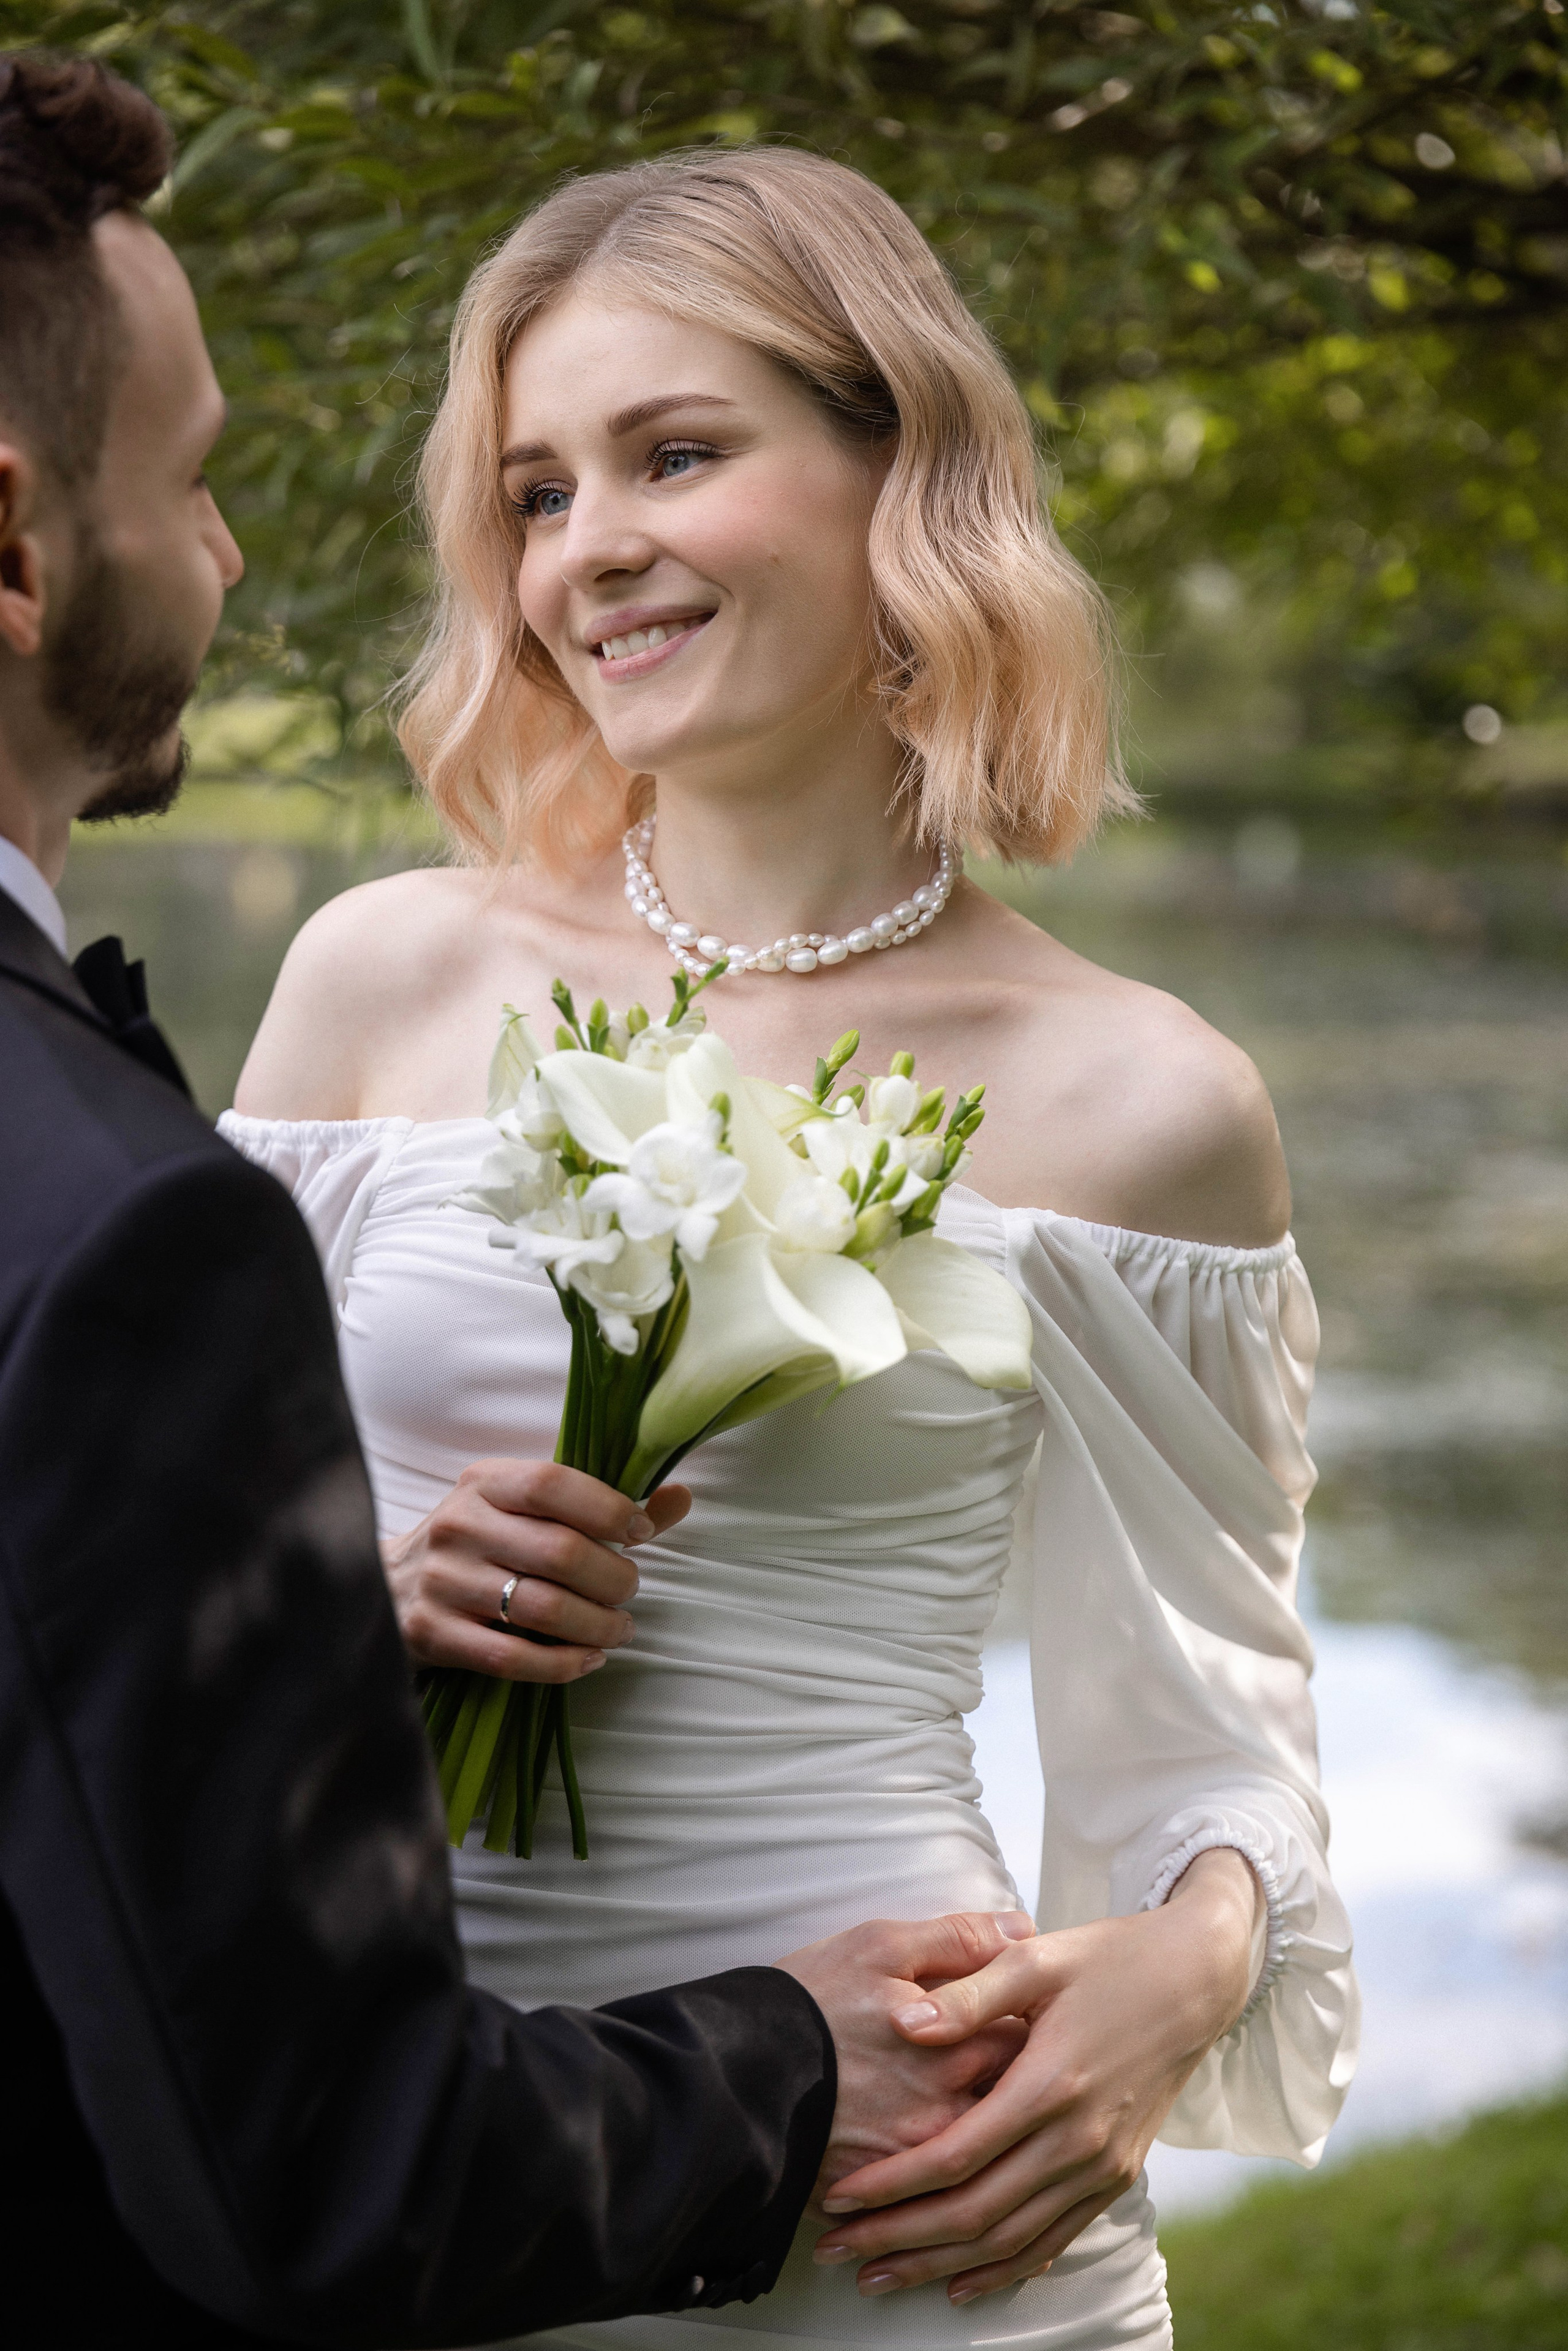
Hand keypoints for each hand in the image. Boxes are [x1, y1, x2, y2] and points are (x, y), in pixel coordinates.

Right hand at [382, 1458, 689, 1682]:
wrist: (384, 1587)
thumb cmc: (480, 1544)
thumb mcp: (525, 1511)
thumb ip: (603, 1506)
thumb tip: (680, 1497)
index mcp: (483, 1482)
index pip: (553, 1483)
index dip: (608, 1508)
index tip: (640, 1533)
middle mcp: (459, 1526)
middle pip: (559, 1552)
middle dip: (614, 1578)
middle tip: (630, 1591)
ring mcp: (443, 1582)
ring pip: (542, 1609)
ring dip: (597, 1626)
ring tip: (619, 1629)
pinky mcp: (433, 1634)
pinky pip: (512, 1658)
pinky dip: (562, 1664)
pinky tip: (587, 1659)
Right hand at [774, 1912, 1035, 2208]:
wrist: (734, 2073)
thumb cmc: (808, 2001)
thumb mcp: (880, 1946)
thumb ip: (957, 1938)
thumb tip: (1024, 1929)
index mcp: (956, 2045)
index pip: (1028, 2041)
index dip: (1030, 2030)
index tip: (1023, 2024)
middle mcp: (948, 2110)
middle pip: (1015, 2107)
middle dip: (1019, 2092)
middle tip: (1015, 2079)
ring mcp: (918, 2161)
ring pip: (980, 2160)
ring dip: (987, 2145)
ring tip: (980, 2130)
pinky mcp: (883, 2197)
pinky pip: (937, 2202)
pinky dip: (949, 2191)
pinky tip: (953, 2181)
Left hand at [811, 1850, 1260, 2302]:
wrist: (1196, 1979)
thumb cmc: (1108, 1958)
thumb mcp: (1037, 1957)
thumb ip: (970, 1994)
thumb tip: (904, 2021)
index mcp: (1050, 2083)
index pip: (956, 2155)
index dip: (892, 2184)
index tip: (838, 2198)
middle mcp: (1079, 2138)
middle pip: (975, 2212)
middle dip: (899, 2239)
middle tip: (836, 2251)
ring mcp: (1103, 2165)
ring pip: (1011, 2240)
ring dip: (941, 2265)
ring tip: (880, 2277)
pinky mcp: (1118, 2175)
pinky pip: (1055, 2239)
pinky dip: (1006, 2269)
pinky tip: (962, 2283)